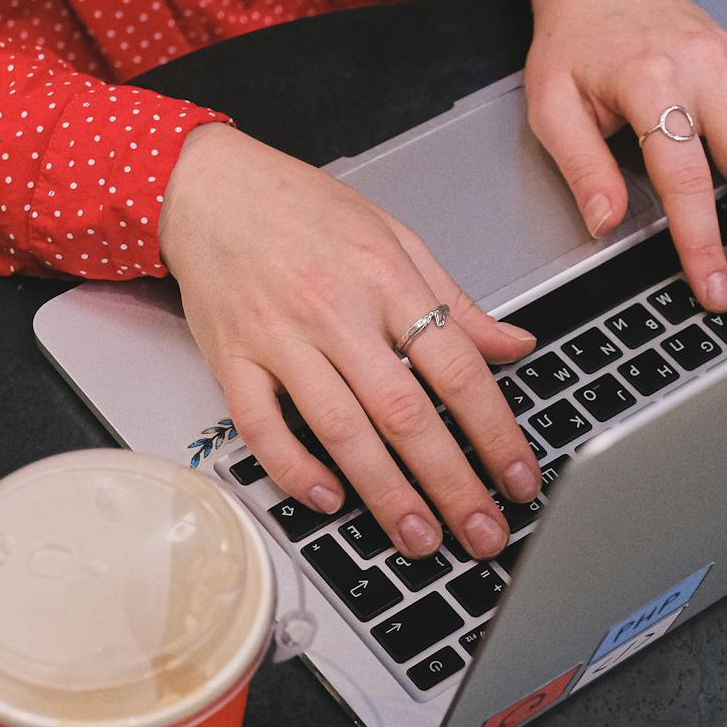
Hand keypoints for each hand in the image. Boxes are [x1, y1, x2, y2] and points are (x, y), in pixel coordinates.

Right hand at [158, 124, 540, 557]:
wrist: (209, 186)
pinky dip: (294, 469)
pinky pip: (261, 427)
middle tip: (482, 534)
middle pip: (404, 413)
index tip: (518, 479)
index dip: (494, 432)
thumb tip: (516, 346)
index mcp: (387, 279)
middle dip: (450, 483)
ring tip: (419, 540)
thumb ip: (456, 301)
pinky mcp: (232, 360)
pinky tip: (328, 501)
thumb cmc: (302, 210)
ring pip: (340, 430)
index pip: (456, 369)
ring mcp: (280, 339)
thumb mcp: (395, 237)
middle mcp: (336, 312)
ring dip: (385, 495)